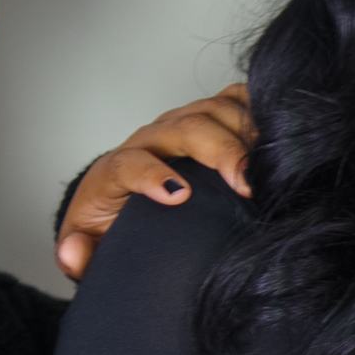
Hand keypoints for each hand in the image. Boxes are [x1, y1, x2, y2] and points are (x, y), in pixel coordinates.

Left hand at [55, 84, 254, 278]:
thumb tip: (74, 253)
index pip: (129, 162)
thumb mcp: (88, 245)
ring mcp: (183, 124)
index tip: (179, 197)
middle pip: (184, 128)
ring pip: (213, 109)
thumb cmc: (112, 222)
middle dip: (218, 151)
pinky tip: (280, 132)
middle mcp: (152, 138)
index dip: (151, 175)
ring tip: (272, 165)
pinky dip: (259, 108)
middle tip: (246, 184)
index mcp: (116, 170)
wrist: (124, 194)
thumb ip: (77, 254)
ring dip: (245, 131)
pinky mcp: (209, 118)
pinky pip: (236, 100)